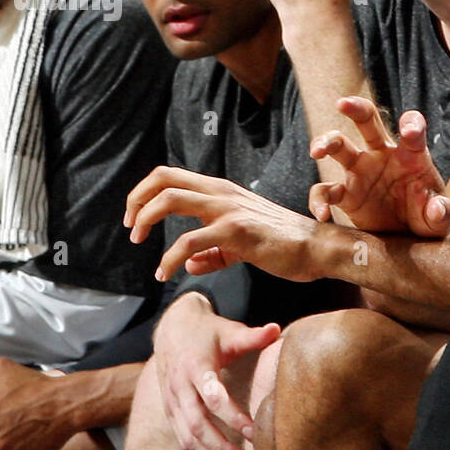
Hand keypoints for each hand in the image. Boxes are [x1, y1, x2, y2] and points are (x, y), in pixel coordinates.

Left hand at [126, 166, 326, 282]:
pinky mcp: (237, 231)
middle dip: (136, 200)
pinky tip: (166, 272)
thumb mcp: (242, 246)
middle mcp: (223, 193)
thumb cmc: (285, 245)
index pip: (172, 176)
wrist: (318, 248)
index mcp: (223, 192)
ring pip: (170, 199)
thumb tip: (188, 264)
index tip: (136, 217)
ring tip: (139, 242)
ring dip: (145, 220)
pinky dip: (169, 258)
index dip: (145, 193)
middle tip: (131, 227)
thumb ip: (214, 253)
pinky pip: (189, 241)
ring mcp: (229, 209)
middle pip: (164, 178)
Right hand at [152, 293, 280, 449]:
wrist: (171, 329)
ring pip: (186, 436)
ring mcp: (172, 401)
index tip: (253, 431)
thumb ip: (252, 336)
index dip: (232, 416)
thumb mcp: (228, 331)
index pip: (212, 397)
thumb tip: (277, 329)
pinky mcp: (169, 410)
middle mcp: (180, 387)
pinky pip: (181, 437)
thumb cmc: (206, 332)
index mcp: (195, 366)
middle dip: (220, 445)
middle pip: (197, 423)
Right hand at [309, 96, 449, 236]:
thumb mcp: (440, 218)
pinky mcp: (346, 195)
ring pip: (339, 147)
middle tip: (343, 103)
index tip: (410, 132)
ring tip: (316, 151)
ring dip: (326, 142)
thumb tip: (437, 210)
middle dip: (356, 109)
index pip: (412, 128)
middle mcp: (382, 156)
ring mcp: (361, 173)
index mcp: (411, 155)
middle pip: (367, 122)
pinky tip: (322, 214)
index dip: (412, 124)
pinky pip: (326, 191)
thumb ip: (442, 213)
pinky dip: (320, 200)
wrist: (408, 239)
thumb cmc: (426, 219)